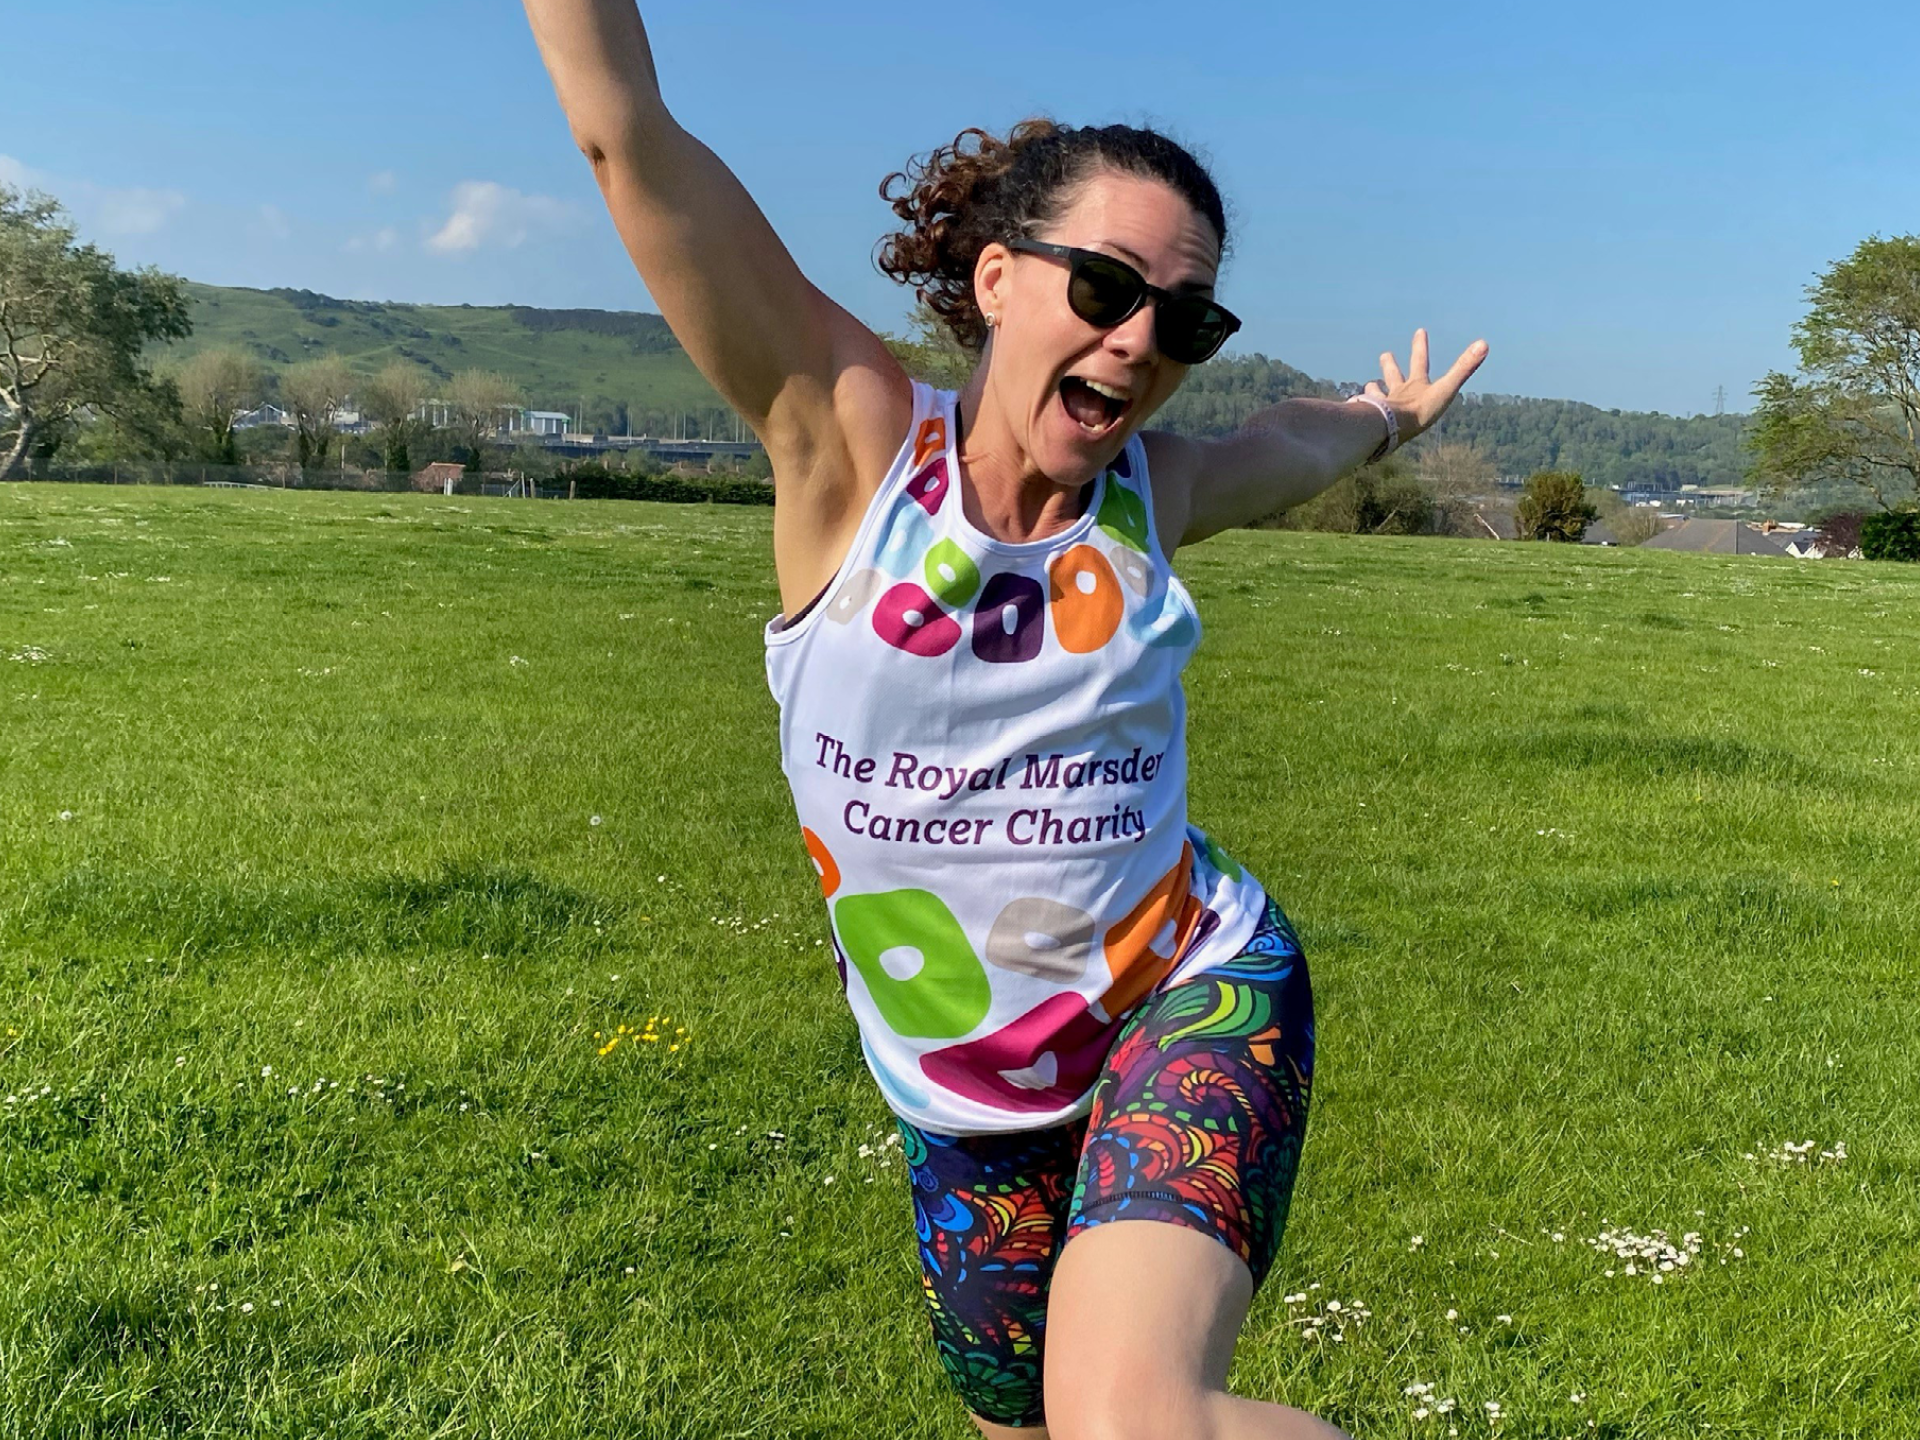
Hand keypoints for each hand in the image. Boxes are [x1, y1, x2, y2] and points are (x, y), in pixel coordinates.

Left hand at [1360, 330, 1488, 443]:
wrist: (1392, 428)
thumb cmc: (1420, 410)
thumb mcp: (1446, 389)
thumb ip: (1463, 369)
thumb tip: (1484, 343)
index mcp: (1416, 385)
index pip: (1420, 361)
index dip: (1421, 346)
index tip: (1419, 331)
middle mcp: (1398, 393)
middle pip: (1393, 375)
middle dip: (1390, 364)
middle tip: (1385, 354)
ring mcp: (1385, 406)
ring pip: (1377, 393)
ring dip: (1374, 388)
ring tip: (1369, 385)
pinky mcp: (1374, 421)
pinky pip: (1366, 414)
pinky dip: (1362, 410)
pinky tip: (1356, 410)